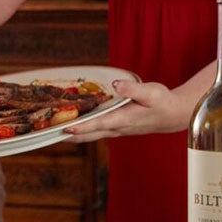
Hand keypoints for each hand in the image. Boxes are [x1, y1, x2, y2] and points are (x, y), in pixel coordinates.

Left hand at [64, 80, 190, 141]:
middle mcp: (117, 127)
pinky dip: (82, 130)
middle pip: (89, 134)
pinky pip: (95, 131)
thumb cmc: (162, 102)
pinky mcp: (116, 128)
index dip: (82, 127)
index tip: (66, 127)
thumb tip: (116, 85)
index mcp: (124, 119)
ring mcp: (116, 130)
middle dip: (69, 135)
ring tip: (52, 131)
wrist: (172, 115)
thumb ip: (132, 89)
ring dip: (73, 134)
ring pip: (91, 135)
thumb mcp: (151, 92)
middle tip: (48, 134)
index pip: (99, 124)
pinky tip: (70, 126)